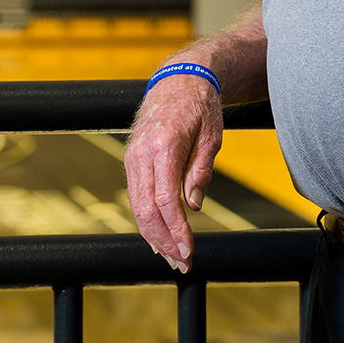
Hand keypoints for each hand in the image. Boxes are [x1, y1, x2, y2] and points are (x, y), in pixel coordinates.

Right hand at [121, 73, 222, 271]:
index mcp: (165, 145)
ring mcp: (133, 156)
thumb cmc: (200, 106)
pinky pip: (136, 196)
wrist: (179, 78)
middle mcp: (143, 152)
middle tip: (183, 263)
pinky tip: (159, 237)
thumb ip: (200, 172)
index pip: (166, 199)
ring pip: (137, 206)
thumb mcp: (211, 137)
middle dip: (164, 241)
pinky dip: (147, 219)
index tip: (189, 251)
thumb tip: (193, 207)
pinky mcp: (131, 159)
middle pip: (146, 209)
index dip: (177, 230)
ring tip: (173, 258)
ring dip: (154, 236)